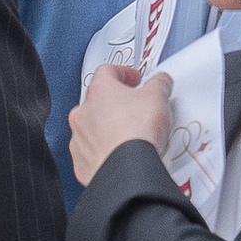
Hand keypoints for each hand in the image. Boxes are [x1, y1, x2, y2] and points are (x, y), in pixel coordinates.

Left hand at [70, 64, 174, 188]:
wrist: (127, 169)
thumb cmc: (136, 133)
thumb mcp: (157, 97)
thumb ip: (159, 83)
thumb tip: (161, 81)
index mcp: (99, 91)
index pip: (107, 71)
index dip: (123, 72)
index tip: (134, 79)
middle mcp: (83, 113)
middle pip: (97, 100)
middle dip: (115, 103)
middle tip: (134, 109)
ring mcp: (79, 138)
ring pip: (92, 127)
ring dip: (107, 128)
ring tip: (129, 135)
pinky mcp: (81, 162)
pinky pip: (90, 152)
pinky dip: (103, 151)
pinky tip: (119, 154)